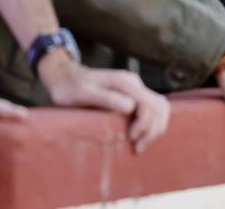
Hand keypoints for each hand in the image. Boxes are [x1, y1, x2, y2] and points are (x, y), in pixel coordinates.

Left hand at [37, 51, 169, 153]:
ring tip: (140, 145)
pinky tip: (141, 136)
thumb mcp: (83, 94)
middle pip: (159, 107)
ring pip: (159, 108)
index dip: (144, 125)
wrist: (65, 77)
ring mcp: (134, 89)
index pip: (149, 104)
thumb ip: (106, 99)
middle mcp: (134, 83)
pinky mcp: (132, 96)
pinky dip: (152, 124)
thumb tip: (131, 108)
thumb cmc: (71, 88)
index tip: (130, 138)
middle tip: (137, 147)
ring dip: (155, 128)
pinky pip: (152, 109)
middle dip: (153, 130)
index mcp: (125, 82)